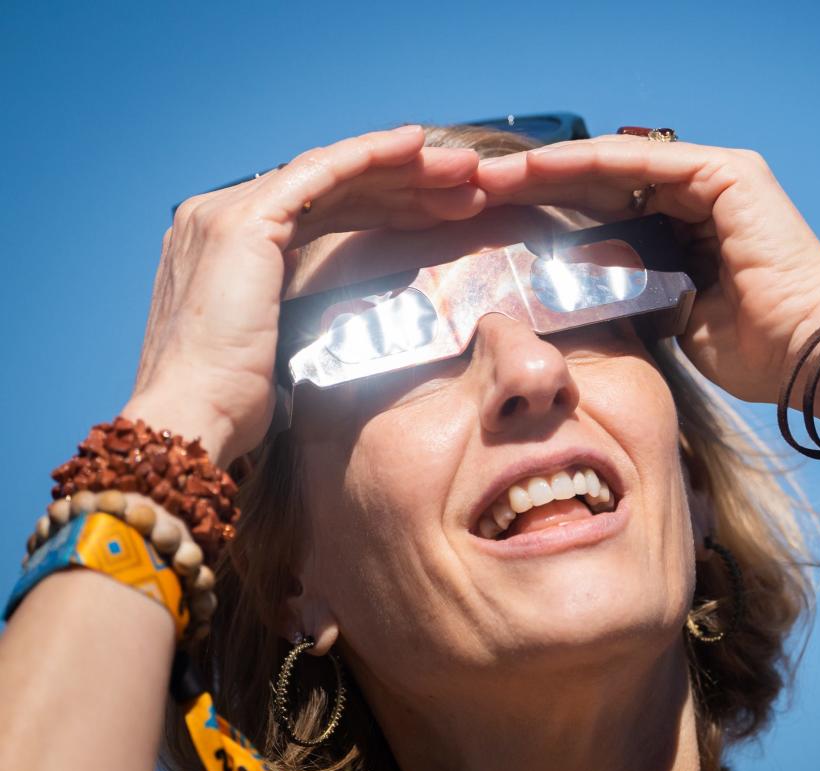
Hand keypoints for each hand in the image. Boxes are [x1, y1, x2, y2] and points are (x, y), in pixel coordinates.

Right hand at [125, 126, 485, 464]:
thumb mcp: (280, 346)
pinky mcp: (246, 220)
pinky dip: (372, 154)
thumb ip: (303, 313)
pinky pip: (323, 172)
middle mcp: (219, 215)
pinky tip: (416, 145)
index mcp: (228, 247)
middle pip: (334, 189)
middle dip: (407, 185)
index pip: (323, 212)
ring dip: (405, 169)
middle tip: (468, 185)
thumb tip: (353, 316)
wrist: (196, 421)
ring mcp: (228, 212)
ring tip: (464, 171)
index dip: (388, 208)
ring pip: (336, 175)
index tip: (443, 213)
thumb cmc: (237, 406)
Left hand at [473, 135, 819, 403]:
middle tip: (477, 194)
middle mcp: (702, 196)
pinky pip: (642, 163)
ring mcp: (715, 178)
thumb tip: (583, 295)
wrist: (808, 352)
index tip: (495, 228)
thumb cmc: (753, 351)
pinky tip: (539, 168)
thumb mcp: (671, 317)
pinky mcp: (726, 172)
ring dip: (552, 170)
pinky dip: (589, 164)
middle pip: (604, 185)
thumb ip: (634, 294)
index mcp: (691, 231)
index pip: (608, 213)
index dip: (551, 216)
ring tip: (493, 179)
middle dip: (539, 187)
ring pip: (616, 167)